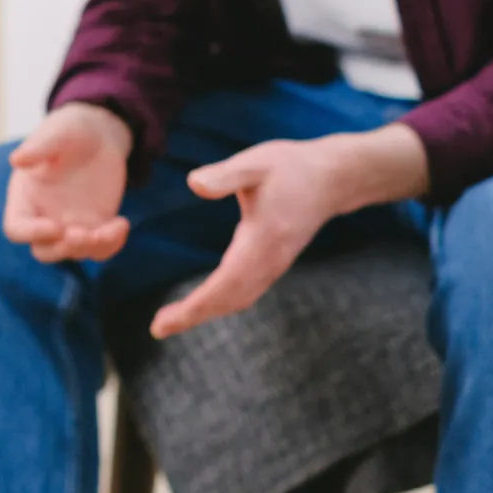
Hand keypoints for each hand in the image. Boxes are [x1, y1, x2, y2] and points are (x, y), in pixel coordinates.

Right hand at [4, 102, 133, 262]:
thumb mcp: (55, 133)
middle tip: (83, 234)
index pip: (17, 227)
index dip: (31, 233)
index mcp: (25, 197)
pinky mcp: (95, 226)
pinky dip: (112, 244)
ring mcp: (70, 225)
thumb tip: (16, 159)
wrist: (98, 134)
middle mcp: (44, 216)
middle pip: (44, 251)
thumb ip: (37, 147)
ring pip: (75, 252)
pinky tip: (123, 224)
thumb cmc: (69, 130)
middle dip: (62, 249)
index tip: (54, 227)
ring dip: (91, 247)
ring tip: (111, 229)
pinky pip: (101, 248)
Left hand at [149, 124, 429, 338]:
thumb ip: (224, 175)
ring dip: (207, 311)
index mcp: (261, 241)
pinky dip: (223, 302)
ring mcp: (275, 264)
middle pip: (230, 300)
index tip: (166, 322)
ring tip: (173, 320)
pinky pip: (246, 291)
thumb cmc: (290, 167)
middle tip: (159, 328)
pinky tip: (204, 301)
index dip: (195, 306)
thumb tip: (194, 183)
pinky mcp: (276, 261)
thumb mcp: (255, 164)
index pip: (224, 284)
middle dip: (194, 316)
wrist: (333, 177)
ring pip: (239, 299)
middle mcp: (269, 261)